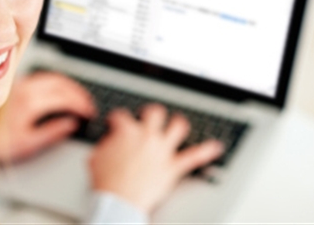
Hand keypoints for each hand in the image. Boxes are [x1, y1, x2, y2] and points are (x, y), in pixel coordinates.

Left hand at [0, 72, 95, 162]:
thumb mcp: (28, 143)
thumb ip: (52, 132)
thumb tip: (71, 124)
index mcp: (30, 102)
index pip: (65, 97)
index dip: (81, 104)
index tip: (89, 112)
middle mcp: (25, 88)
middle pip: (61, 83)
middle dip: (78, 93)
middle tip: (88, 105)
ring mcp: (20, 84)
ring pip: (52, 77)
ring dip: (69, 86)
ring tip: (79, 98)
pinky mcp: (16, 84)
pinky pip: (42, 77)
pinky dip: (57, 83)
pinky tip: (60, 92)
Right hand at [89, 104, 223, 213]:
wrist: (118, 202)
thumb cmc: (106, 181)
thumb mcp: (96, 156)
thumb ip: (106, 143)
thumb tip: (110, 140)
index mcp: (126, 131)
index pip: (121, 115)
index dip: (117, 119)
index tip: (116, 123)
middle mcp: (147, 136)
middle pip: (155, 112)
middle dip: (151, 113)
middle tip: (149, 117)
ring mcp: (162, 150)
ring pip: (178, 126)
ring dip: (178, 123)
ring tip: (178, 123)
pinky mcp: (172, 167)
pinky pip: (195, 156)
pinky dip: (207, 151)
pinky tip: (216, 146)